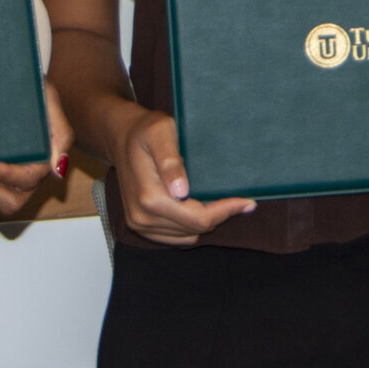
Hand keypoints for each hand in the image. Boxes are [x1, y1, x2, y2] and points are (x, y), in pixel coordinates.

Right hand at [107, 103, 255, 246]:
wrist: (120, 137)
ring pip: (187, 236)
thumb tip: (181, 191)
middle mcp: (143, 217)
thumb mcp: (160, 132)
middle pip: (195, 229)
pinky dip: (191, 227)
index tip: (247, 202)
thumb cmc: (144, 131)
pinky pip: (175, 236)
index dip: (225, 211)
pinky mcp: (140, 225)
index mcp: (150, 198)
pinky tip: (202, 208)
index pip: (198, 218)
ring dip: (206, 222)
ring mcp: (140, 224)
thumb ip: (170, 161)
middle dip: (220, 216)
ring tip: (222, 203)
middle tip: (241, 201)